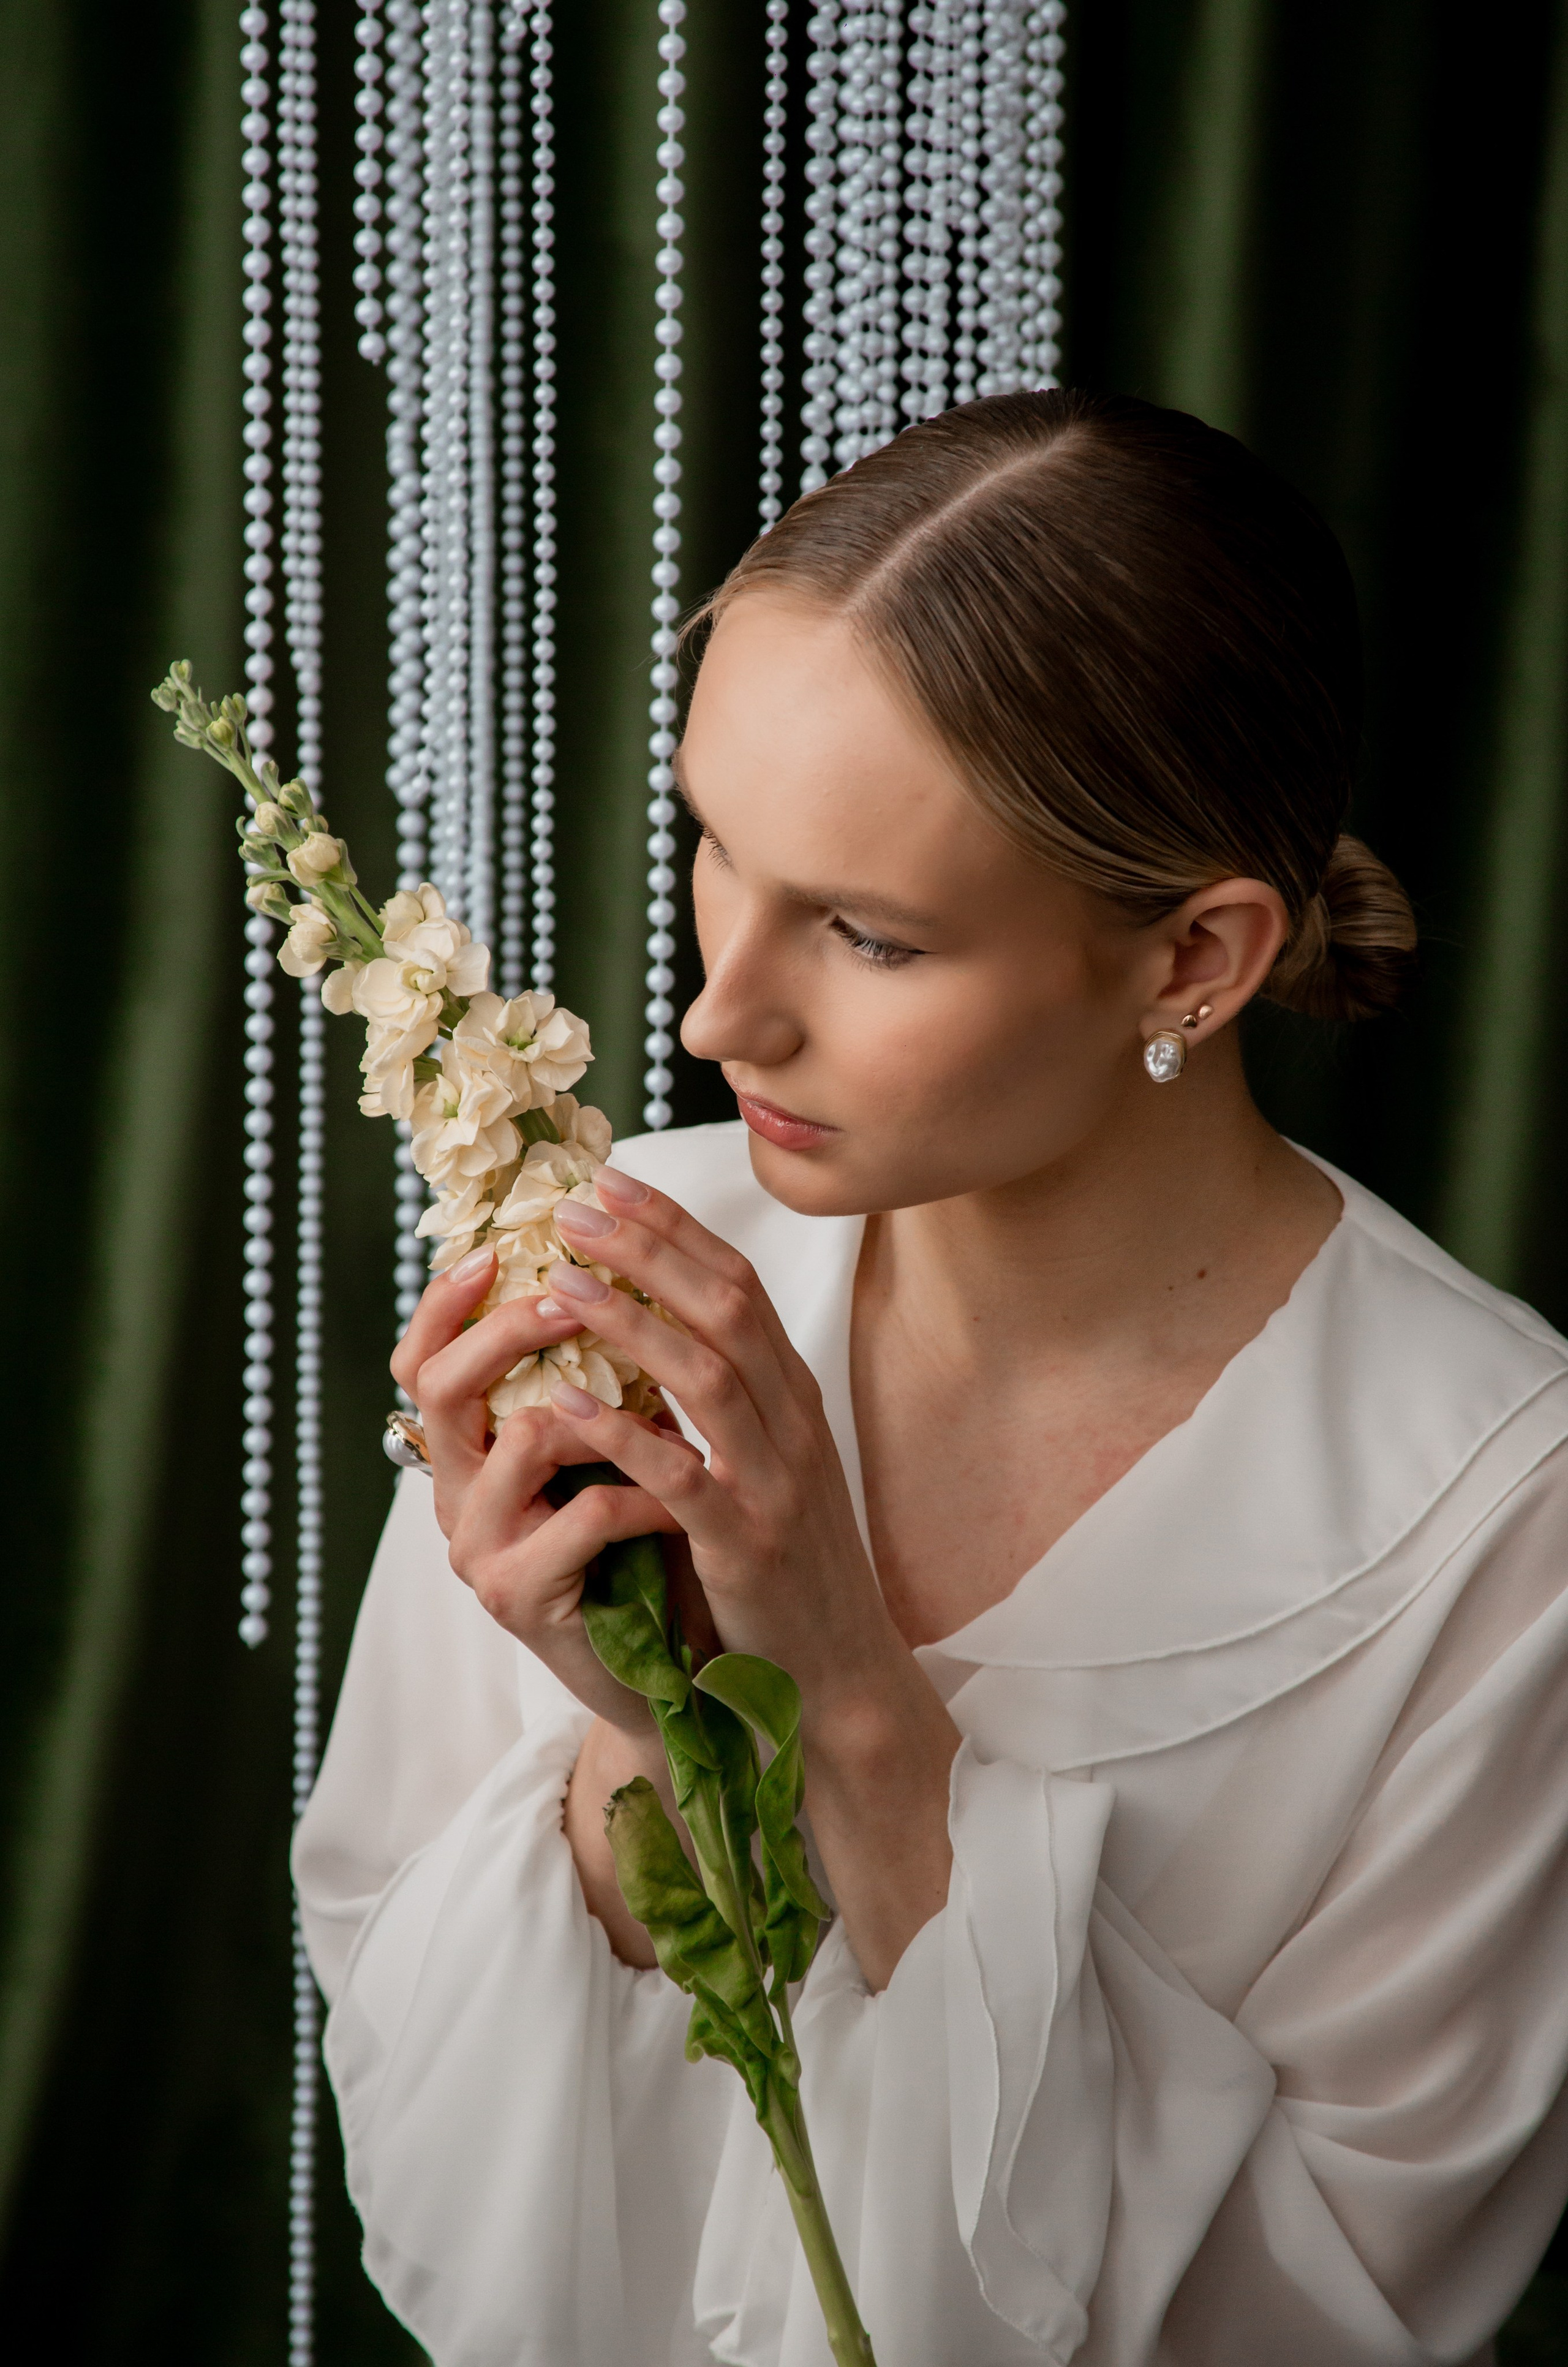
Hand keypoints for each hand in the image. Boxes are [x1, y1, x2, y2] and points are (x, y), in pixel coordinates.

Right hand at [389, 1246, 694, 1736]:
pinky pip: (587, 1513)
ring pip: (523, 1436)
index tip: (497, 1245)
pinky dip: (650, 1496)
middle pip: (441, 1385)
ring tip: (672, 1427)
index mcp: (471, 1453)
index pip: (422, 1360)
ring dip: (611, 1418)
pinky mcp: (520, 1598)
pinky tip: (685, 1506)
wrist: (676, 1669)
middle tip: (574, 1295)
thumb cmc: (649, 1544)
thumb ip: (593, 1380)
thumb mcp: (615, 1449)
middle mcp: (457, 1497)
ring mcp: (481, 1550)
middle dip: (509, 1329)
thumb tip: (617, 1264)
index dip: (445, 1302)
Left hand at [545, 1169, 911, 1745]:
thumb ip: (730, 1399)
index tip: (612, 1183)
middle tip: (574, 1210)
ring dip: (631, 1322)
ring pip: (707, 1376)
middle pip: (724, 1308)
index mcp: (793, 1397)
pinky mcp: (748, 1545)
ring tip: (559, 1285)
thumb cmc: (787, 1565)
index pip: (737, 1285)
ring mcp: (776, 1482)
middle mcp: (793, 1424)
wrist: (838, 1669)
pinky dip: (624, 1434)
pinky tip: (566, 1404)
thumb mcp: (769, 1465)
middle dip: (648, 1249)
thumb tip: (662, 1325)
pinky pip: (681, 1477)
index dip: (674, 1228)